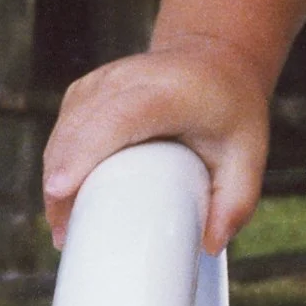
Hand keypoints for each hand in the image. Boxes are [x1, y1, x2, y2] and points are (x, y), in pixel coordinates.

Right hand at [43, 36, 269, 254]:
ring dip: (56, 173)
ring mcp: (107, 78)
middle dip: (61, 180)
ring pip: (65, 126)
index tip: (60, 189)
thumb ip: (237, 202)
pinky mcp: (91, 87)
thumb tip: (210, 245)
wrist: (219, 59)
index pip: (118, 118)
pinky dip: (59, 157)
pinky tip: (65, 192)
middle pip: (80, 126)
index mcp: (172, 92)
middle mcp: (132, 77)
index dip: (85, 151)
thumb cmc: (233, 109)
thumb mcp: (249, 154)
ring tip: (63, 223)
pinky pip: (64, 123)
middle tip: (65, 235)